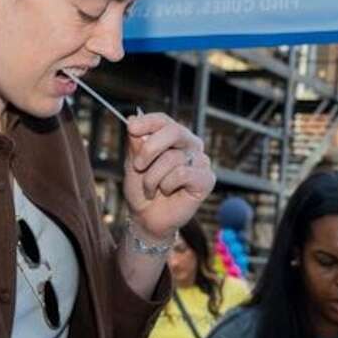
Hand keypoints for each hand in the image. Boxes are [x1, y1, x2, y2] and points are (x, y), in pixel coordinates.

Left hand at [122, 114, 214, 242]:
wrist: (147, 218)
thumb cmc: (141, 190)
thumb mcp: (132, 164)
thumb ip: (135, 143)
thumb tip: (133, 119)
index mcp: (173, 137)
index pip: (164, 120)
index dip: (148, 122)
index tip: (131, 128)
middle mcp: (190, 145)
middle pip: (174, 131)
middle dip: (150, 148)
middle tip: (137, 166)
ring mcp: (201, 161)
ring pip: (173, 158)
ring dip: (153, 177)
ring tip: (150, 189)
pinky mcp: (206, 179)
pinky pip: (182, 174)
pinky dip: (167, 185)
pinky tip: (167, 192)